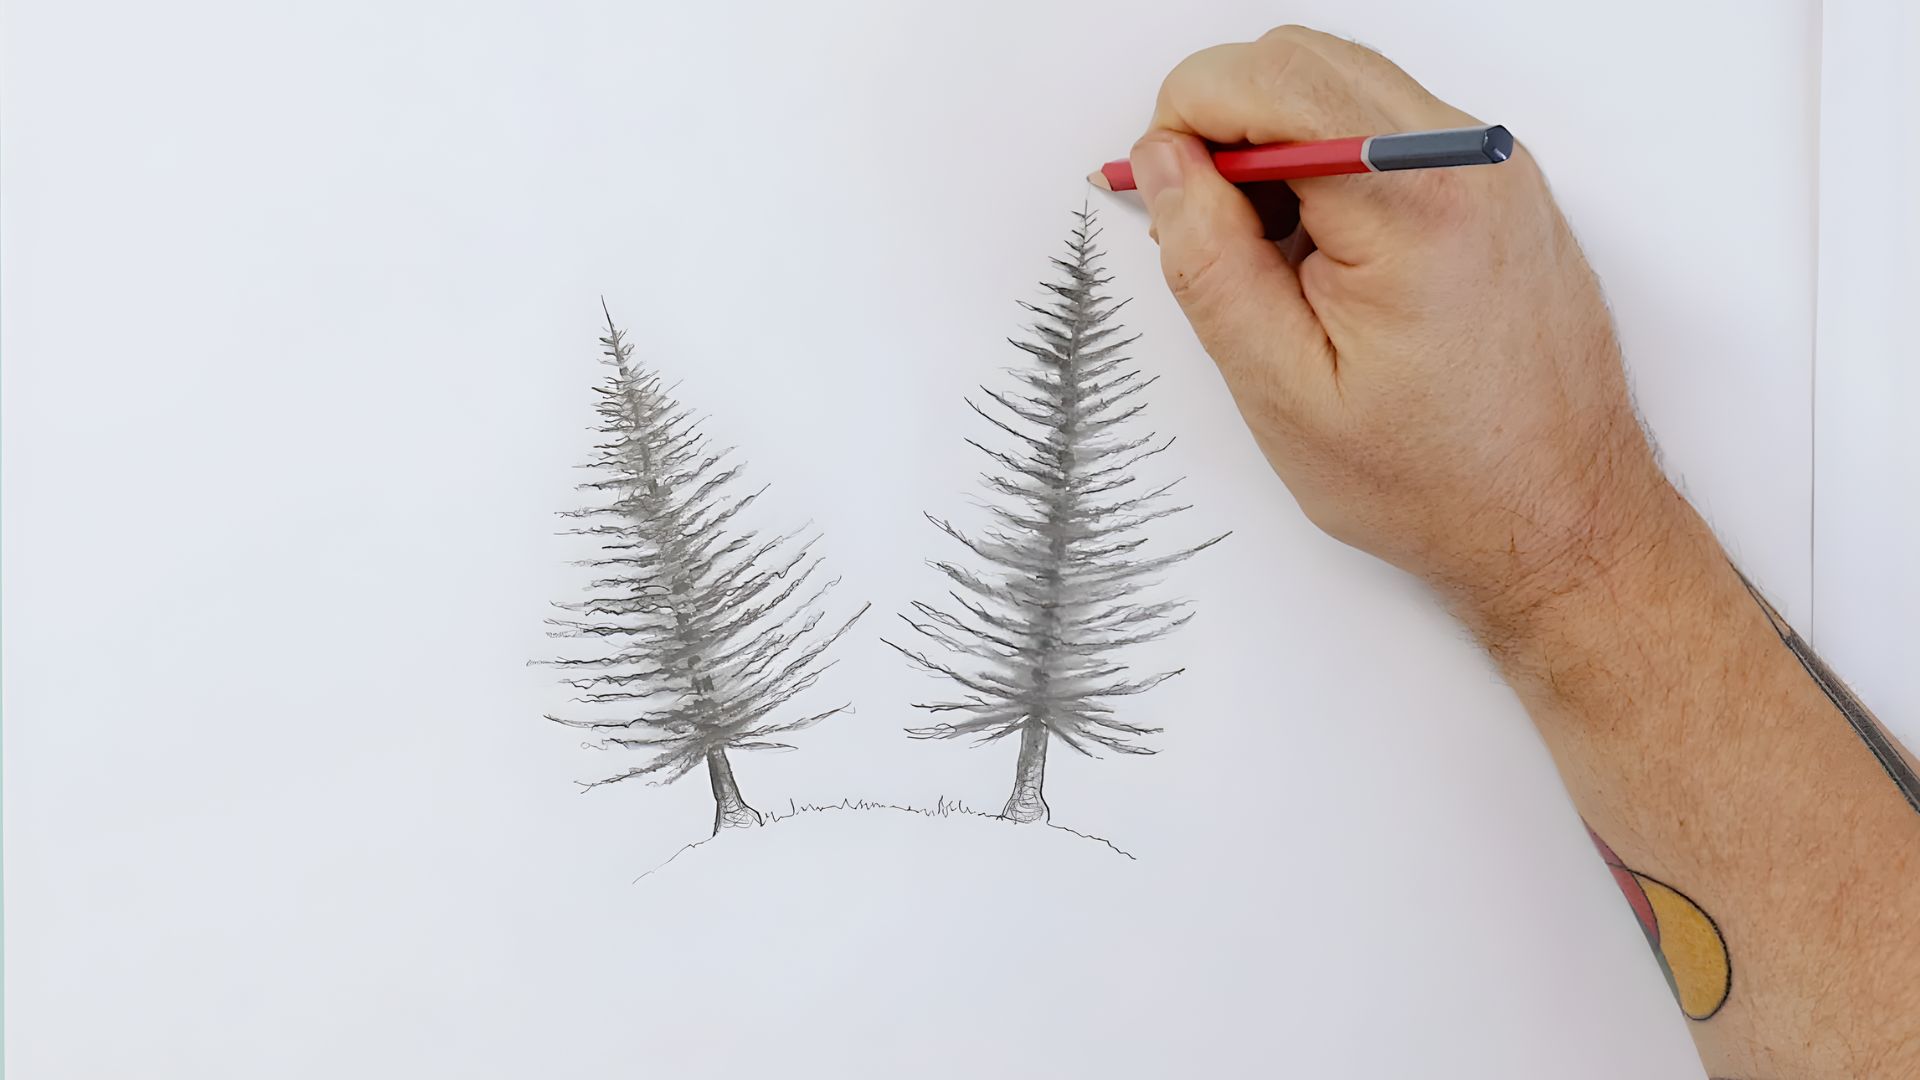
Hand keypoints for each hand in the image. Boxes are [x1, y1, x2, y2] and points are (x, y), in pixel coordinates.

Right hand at [1133, 26, 1680, 631]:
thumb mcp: (1282, 389)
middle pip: (1301, 60)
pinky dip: (1330, 165)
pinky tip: (1321, 258)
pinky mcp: (1498, 185)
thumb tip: (1164, 163)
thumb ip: (1207, 260)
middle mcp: (1467, 159)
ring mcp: (1493, 166)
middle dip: (1224, 124)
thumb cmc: (1437, 479)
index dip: (1183, 123)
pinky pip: (1388, 128)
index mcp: (1410, 204)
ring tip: (1270, 258)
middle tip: (1203, 227)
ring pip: (1342, 84)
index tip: (1163, 195)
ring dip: (1276, 144)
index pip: (1263, 79)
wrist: (1561, 521)